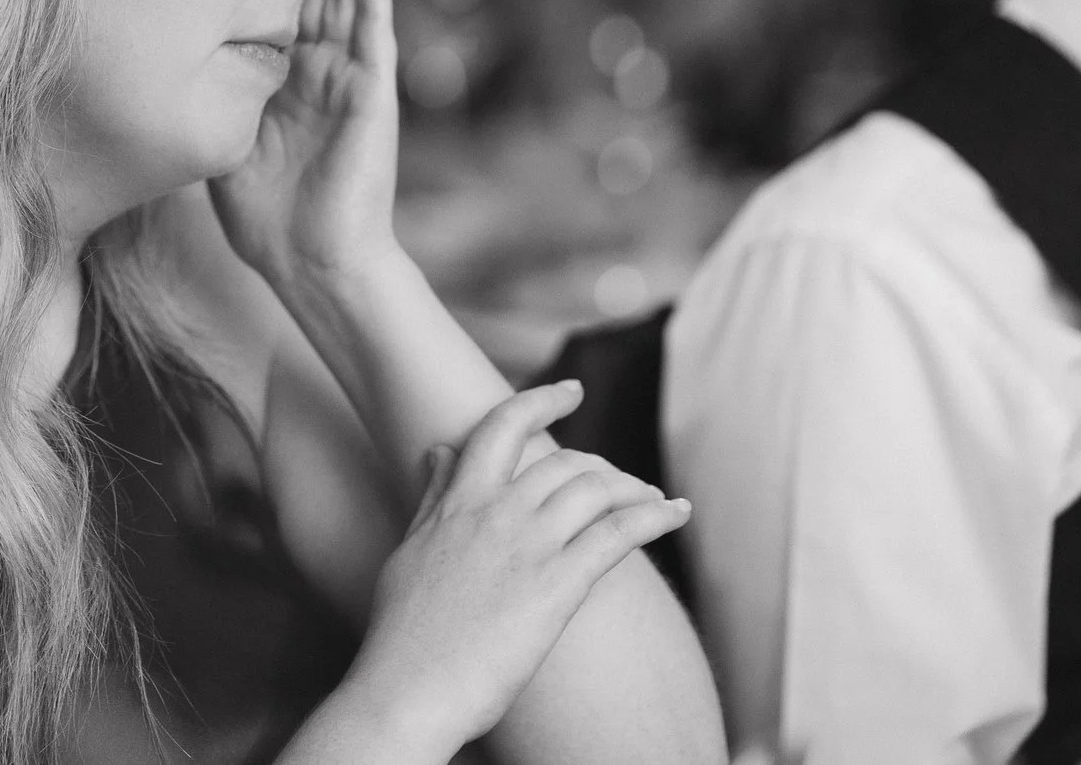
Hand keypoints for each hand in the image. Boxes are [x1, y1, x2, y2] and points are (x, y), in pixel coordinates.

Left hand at [209, 0, 400, 282]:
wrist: (313, 264)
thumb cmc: (268, 221)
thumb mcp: (223, 149)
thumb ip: (208, 109)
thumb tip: (159, 78)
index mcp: (280, 89)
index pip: (268, 17)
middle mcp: (314, 76)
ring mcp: (345, 78)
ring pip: (338, 0)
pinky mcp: (371, 90)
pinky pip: (375, 26)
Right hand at [338, 381, 690, 754]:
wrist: (407, 690)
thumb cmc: (404, 633)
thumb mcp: (410, 550)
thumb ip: (431, 498)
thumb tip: (438, 451)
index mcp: (458, 503)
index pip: (502, 425)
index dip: (542, 400)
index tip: (571, 390)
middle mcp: (495, 513)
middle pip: (564, 461)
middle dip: (601, 465)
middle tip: (620, 484)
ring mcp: (528, 547)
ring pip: (596, 488)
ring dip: (634, 488)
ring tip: (653, 500)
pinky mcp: (557, 586)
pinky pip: (618, 533)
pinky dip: (654, 516)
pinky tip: (676, 513)